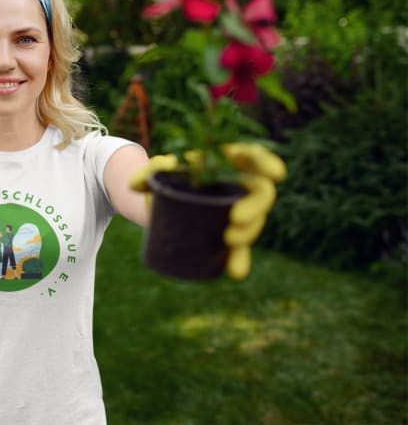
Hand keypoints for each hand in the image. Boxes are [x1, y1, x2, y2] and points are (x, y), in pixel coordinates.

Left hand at [129, 143, 285, 279]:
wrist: (152, 203)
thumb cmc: (160, 178)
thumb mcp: (153, 171)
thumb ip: (152, 169)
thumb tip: (150, 177)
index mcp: (224, 161)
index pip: (252, 155)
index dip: (267, 162)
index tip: (276, 174)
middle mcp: (236, 185)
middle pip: (261, 192)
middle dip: (256, 206)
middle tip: (236, 217)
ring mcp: (234, 210)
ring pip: (255, 221)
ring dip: (249, 233)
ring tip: (229, 239)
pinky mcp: (225, 233)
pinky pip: (238, 248)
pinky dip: (238, 260)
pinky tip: (236, 272)